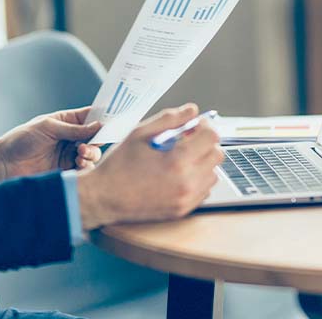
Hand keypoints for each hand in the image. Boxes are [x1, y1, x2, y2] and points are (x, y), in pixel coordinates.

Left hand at [0, 107, 102, 181]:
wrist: (4, 164)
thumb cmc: (21, 140)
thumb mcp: (48, 128)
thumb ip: (74, 129)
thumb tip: (98, 126)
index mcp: (66, 122)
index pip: (90, 117)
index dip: (102, 119)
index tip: (111, 122)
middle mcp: (70, 138)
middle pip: (95, 137)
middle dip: (97, 140)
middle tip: (88, 144)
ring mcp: (69, 154)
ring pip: (92, 154)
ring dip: (91, 154)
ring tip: (80, 154)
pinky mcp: (67, 170)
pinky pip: (84, 169)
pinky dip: (86, 166)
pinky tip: (79, 164)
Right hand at [77, 103, 223, 228]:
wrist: (104, 197)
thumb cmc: (118, 165)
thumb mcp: (139, 133)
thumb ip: (169, 118)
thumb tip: (192, 110)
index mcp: (177, 160)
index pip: (211, 137)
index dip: (204, 126)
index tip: (194, 125)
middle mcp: (187, 182)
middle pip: (217, 155)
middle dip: (205, 143)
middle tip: (187, 140)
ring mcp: (186, 199)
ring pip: (213, 173)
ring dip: (202, 162)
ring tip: (180, 159)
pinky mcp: (183, 210)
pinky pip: (204, 190)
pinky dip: (196, 179)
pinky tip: (177, 175)